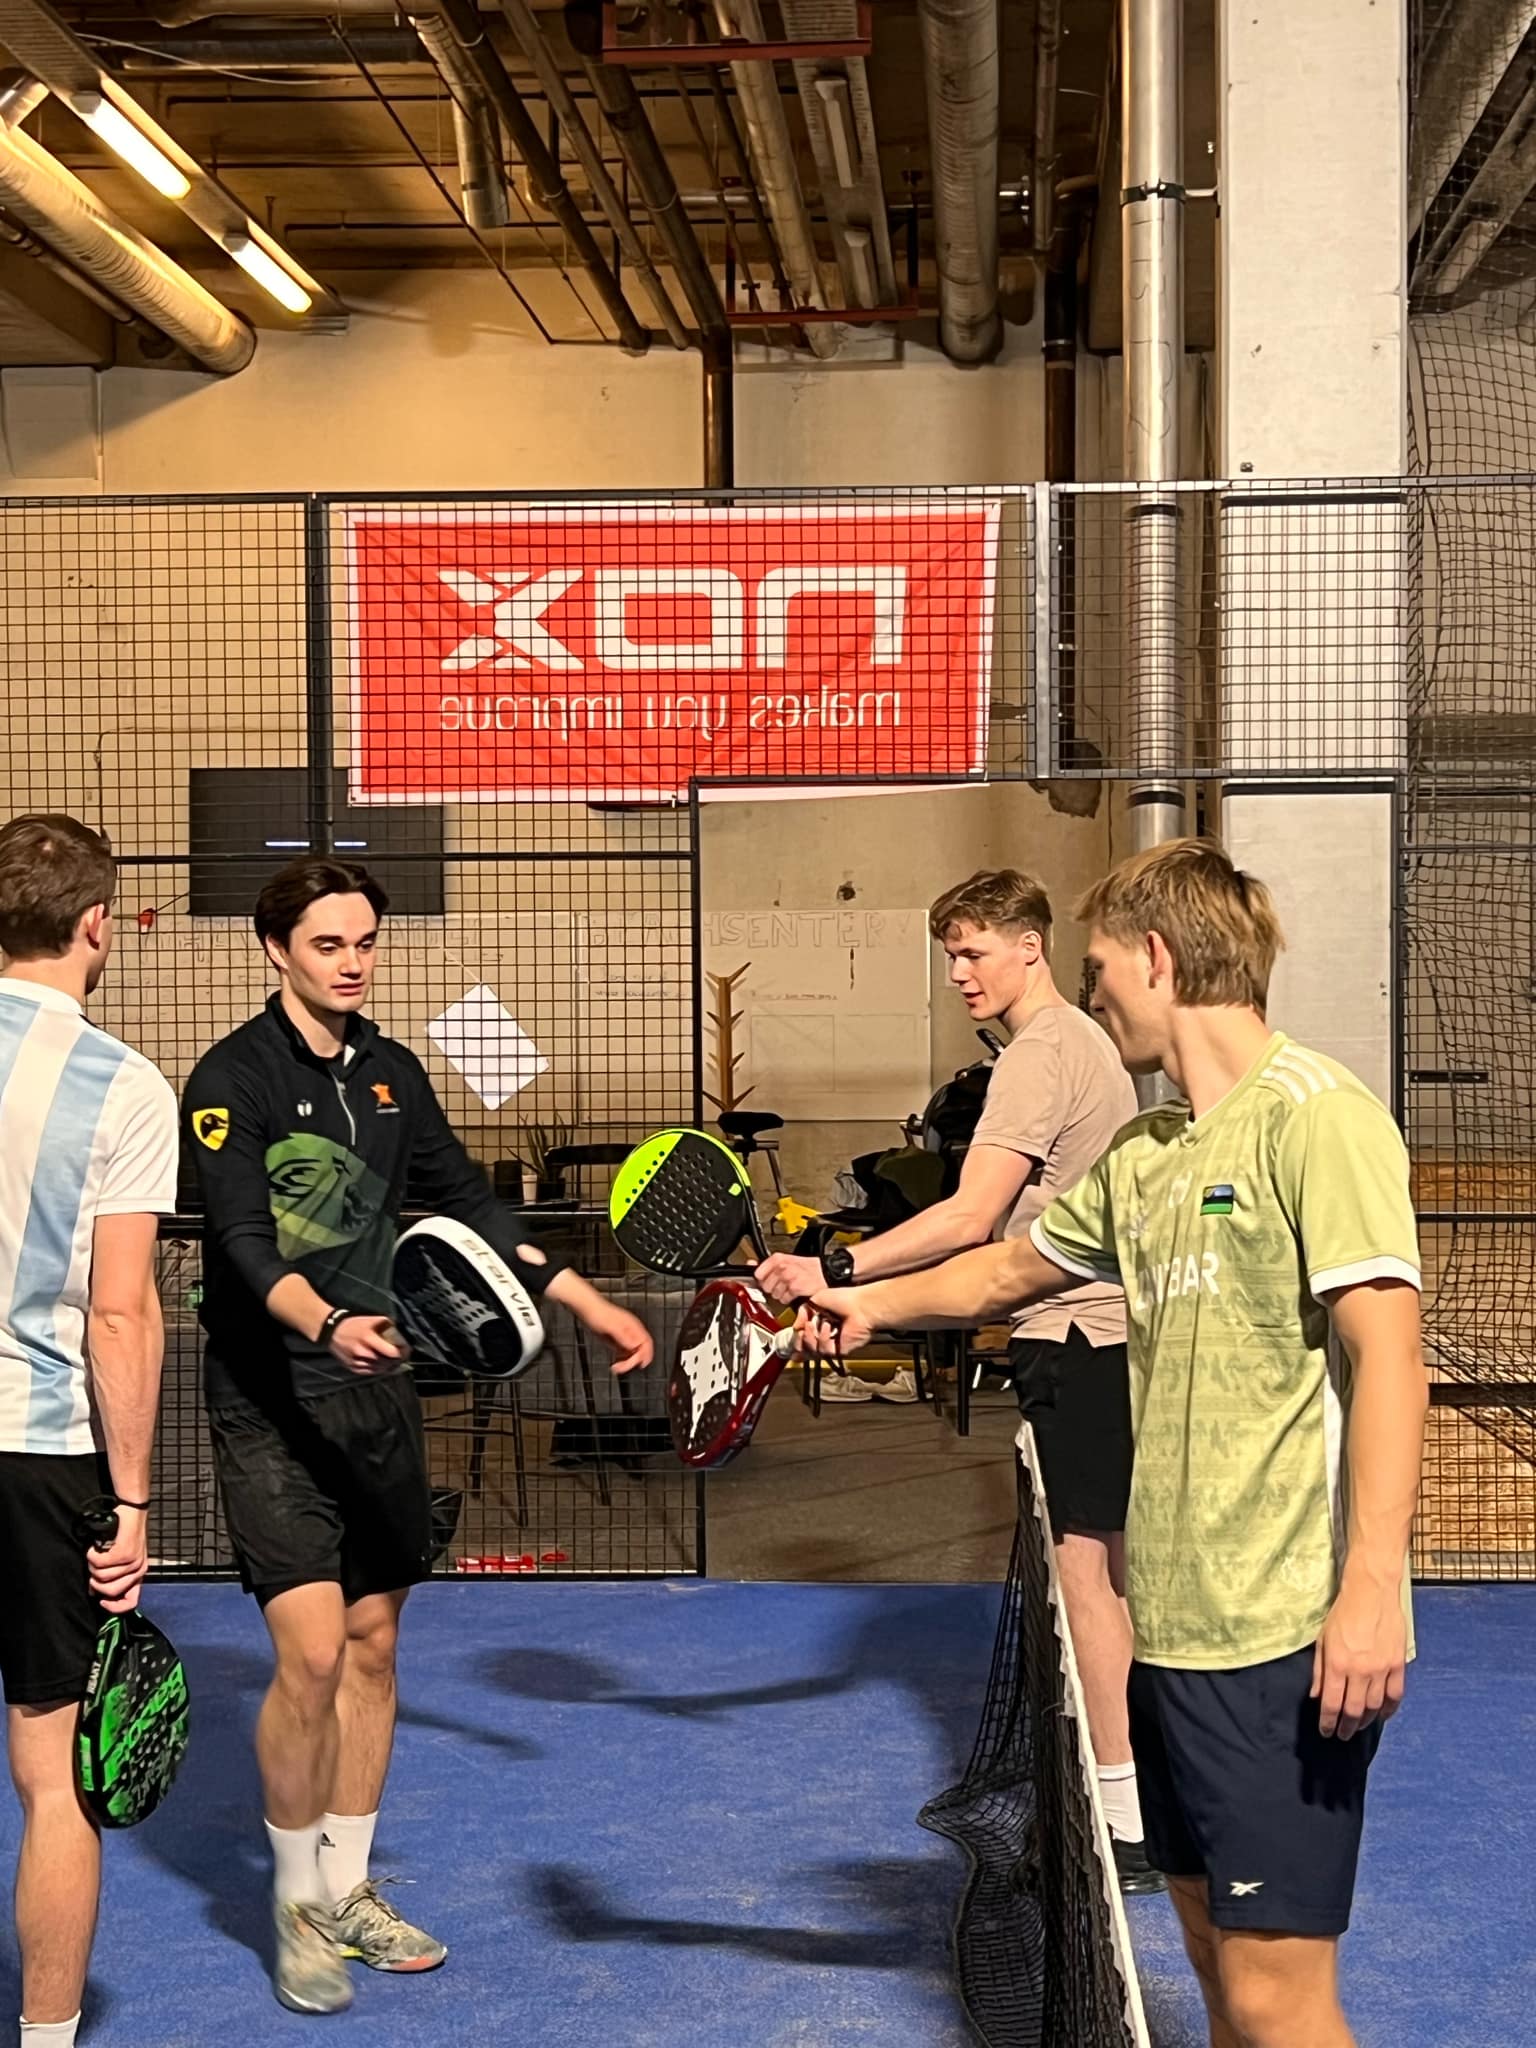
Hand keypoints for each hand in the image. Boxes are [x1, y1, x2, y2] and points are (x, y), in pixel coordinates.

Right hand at [87, 1504, 147, 1613]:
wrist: (131, 1510)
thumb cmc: (123, 1534)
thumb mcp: (121, 1558)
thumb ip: (111, 1575)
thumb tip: (93, 1591)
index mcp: (138, 1574)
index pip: (131, 1603)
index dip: (114, 1607)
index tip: (100, 1600)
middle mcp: (138, 1570)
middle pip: (109, 1592)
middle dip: (95, 1581)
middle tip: (95, 1566)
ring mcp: (132, 1562)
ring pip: (101, 1577)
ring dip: (92, 1564)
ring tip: (97, 1552)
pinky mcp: (124, 1553)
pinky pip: (99, 1563)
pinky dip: (92, 1554)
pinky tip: (96, 1546)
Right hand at [328, 1313, 407, 1374]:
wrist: (331, 1332)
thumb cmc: (353, 1324)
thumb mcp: (371, 1319)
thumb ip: (387, 1324)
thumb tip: (401, 1329)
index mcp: (369, 1339)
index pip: (392, 1352)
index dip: (402, 1352)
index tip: (407, 1349)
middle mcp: (363, 1353)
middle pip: (388, 1362)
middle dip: (398, 1359)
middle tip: (403, 1355)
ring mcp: (357, 1362)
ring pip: (380, 1369)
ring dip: (390, 1365)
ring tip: (395, 1360)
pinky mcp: (353, 1368)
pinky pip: (371, 1372)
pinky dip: (380, 1370)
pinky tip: (384, 1365)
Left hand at [583, 1302, 653, 1374]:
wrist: (587, 1309)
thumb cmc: (598, 1314)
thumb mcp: (610, 1326)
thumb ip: (623, 1336)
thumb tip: (635, 1346)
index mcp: (633, 1326)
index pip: (646, 1342)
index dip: (646, 1354)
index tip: (641, 1365)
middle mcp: (630, 1331)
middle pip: (640, 1350)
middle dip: (633, 1361)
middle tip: (621, 1368)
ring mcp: (624, 1336)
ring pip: (632, 1353)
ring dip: (627, 1362)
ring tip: (616, 1367)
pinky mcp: (617, 1339)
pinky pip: (624, 1353)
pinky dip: (622, 1360)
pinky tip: (615, 1362)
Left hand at [755, 1253, 823, 1304]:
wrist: (826, 1272)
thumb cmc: (807, 1268)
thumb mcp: (785, 1261)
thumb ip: (766, 1265)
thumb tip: (750, 1264)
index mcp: (777, 1259)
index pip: (758, 1274)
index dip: (763, 1280)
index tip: (767, 1281)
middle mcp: (781, 1267)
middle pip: (765, 1286)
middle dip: (773, 1288)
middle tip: (784, 1284)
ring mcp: (788, 1278)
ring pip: (774, 1295)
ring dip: (782, 1294)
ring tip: (791, 1287)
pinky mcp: (794, 1288)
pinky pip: (784, 1299)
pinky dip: (789, 1299)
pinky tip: (796, 1292)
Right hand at [796, 1287, 874, 1358]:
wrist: (860, 1306)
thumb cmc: (844, 1299)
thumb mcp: (816, 1299)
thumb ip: (802, 1312)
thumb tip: (795, 1326)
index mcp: (819, 1322)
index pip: (802, 1335)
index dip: (795, 1337)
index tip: (793, 1333)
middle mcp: (824, 1334)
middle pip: (803, 1347)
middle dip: (799, 1340)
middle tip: (801, 1331)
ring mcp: (831, 1343)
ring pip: (810, 1351)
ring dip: (809, 1338)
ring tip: (814, 1326)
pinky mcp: (838, 1351)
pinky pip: (823, 1351)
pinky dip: (822, 1339)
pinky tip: (828, 1328)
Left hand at [1311, 1570, 1407, 1739]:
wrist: (1371, 1594)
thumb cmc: (1343, 1614)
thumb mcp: (1323, 1640)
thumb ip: (1319, 1671)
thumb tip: (1316, 1696)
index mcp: (1338, 1664)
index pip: (1332, 1704)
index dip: (1328, 1723)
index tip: (1326, 1732)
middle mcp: (1360, 1671)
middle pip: (1353, 1711)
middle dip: (1346, 1727)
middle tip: (1342, 1734)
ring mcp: (1381, 1669)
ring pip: (1374, 1707)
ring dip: (1365, 1721)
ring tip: (1358, 1726)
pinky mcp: (1397, 1665)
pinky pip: (1395, 1696)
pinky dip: (1389, 1710)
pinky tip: (1382, 1715)